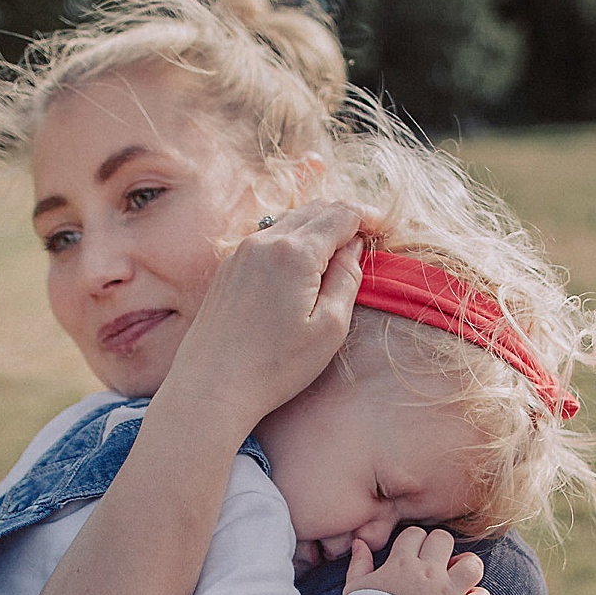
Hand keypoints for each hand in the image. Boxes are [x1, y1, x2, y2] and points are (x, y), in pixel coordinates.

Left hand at [163, 200, 371, 430]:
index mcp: (295, 252)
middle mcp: (265, 241)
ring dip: (319, 226)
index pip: (342, 213)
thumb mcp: (329, 328)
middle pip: (316, 209)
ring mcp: (242, 252)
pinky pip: (269, 237)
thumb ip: (347, 279)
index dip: (369, 216)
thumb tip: (353, 248)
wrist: (211, 386)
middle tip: (367, 238)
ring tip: (337, 252)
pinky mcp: (229, 267)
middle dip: (346, 217)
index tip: (384, 229)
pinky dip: (294, 240)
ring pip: (290, 219)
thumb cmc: (275, 366)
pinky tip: (302, 266)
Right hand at [343, 528, 490, 594]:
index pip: (415, 533)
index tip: (410, 557)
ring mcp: (446, 593)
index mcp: (402, 563)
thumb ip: (359, 562)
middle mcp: (428, 573)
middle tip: (433, 565)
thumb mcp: (354, 586)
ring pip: (472, 564)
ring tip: (456, 578)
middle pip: (444, 539)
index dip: (413, 542)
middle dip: (439, 548)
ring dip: (467, 568)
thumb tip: (360, 542)